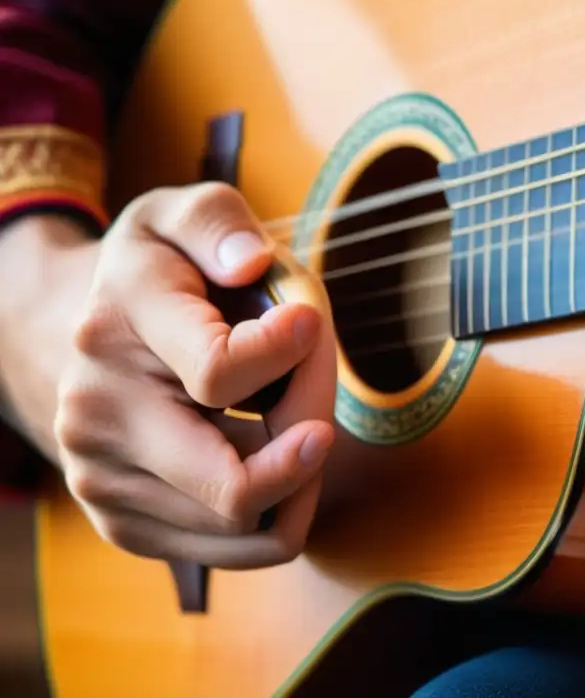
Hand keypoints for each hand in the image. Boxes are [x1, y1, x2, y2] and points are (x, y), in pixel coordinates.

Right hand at [52, 182, 336, 568]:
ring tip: (305, 427)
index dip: (289, 357)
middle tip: (325, 407)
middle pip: (233, 487)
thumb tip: (251, 264)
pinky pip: (238, 550)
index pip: (218, 374)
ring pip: (246, 526)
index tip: (311, 324)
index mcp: (114, 326)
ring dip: (303, 479)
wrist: (76, 340)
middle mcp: (96, 413)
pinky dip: (282, 510)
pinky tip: (283, 462)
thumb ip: (216, 221)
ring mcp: (103, 479)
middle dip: (309, 444)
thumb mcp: (178, 217)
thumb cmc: (156, 278)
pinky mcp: (124, 524)